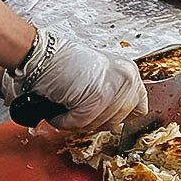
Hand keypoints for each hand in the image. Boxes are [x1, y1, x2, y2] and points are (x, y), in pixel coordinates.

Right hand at [2, 28, 147, 131]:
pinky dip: (65, 121)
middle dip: (95, 120)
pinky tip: (60, 107)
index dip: (118, 116)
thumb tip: (117, 117)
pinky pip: (82, 124)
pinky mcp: (98, 98)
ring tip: (67, 104)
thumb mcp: (100, 76)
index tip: (102, 115)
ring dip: (78, 121)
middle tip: (78, 109)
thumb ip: (114, 94)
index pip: (139, 109)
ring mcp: (114, 88)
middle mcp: (127, 79)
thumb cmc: (63, 65)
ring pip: (100, 124)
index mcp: (130, 73)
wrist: (40, 55)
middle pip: (118, 121)